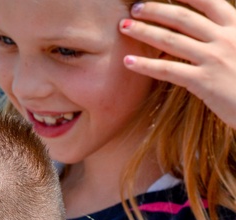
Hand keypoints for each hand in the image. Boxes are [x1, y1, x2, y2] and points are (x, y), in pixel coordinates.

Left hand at [120, 0, 235, 126]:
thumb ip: (226, 33)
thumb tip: (206, 27)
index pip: (207, 2)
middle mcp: (225, 38)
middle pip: (183, 18)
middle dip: (155, 10)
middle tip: (134, 7)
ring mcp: (214, 59)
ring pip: (171, 40)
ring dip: (144, 31)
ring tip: (124, 27)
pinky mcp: (204, 82)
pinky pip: (168, 70)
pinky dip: (146, 65)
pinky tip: (128, 62)